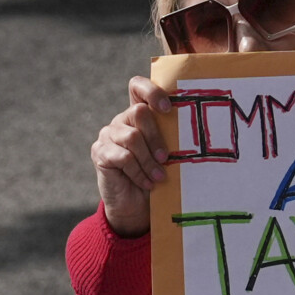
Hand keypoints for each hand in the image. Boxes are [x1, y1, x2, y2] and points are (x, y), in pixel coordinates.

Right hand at [92, 76, 176, 236]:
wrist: (135, 207)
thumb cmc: (156, 176)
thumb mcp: (166, 154)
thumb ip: (170, 138)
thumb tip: (194, 130)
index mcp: (139, 115)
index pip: (137, 87)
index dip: (152, 91)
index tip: (168, 109)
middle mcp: (121, 120)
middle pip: (139, 112)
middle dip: (156, 137)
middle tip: (166, 158)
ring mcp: (108, 135)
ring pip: (132, 137)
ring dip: (148, 159)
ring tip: (159, 175)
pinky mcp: (100, 153)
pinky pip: (122, 157)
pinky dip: (138, 172)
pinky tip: (147, 182)